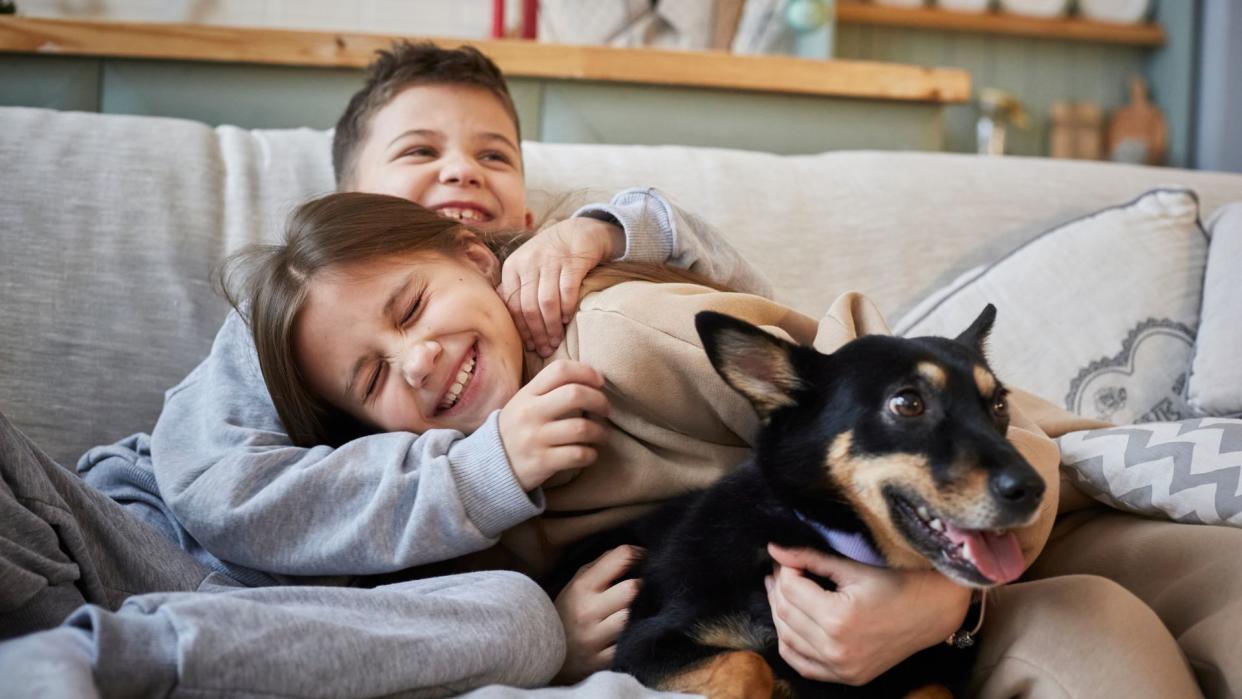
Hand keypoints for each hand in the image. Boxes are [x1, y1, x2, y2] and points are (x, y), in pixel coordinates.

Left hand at [498, 217, 624, 357]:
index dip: (521, 329)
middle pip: (529, 306)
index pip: (512, 305)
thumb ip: (516, 288)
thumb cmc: (551, 256)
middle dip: (537, 333)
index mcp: (513, 266)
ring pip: (546, 302)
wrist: (579, 231)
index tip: (530, 346)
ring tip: (556, 341)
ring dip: (551, 326)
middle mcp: (529, 262)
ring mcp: (551, 260)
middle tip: (545, 349)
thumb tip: (508, 323)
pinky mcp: (573, 260)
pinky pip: (567, 290)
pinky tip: (567, 320)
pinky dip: (566, 308)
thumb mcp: (527, 266)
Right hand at [498, 360, 609, 490]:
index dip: (586, 372)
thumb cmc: (517, 430)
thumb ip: (549, 390)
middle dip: (599, 401)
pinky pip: (578, 455)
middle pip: (575, 394)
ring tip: (601, 435)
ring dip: (600, 432)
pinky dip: (591, 454)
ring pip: (582, 428)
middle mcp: (530, 413)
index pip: (560, 370)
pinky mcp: (542, 462)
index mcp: (527, 394)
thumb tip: (590, 380)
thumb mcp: (524, 404)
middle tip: (606, 410)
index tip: (599, 382)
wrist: (489, 466)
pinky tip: (590, 453)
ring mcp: (535, 438)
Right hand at [553, 545, 642, 683]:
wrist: (546, 654)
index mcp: (582, 587)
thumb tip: (634, 552)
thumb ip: (602, 566)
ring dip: (641, 613)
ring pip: (632, 618)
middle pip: (632, 589)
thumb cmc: (569, 612)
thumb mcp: (577, 584)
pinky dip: (635, 637)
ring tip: (641, 610)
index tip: (645, 559)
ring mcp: (594, 638)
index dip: (639, 554)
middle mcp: (588, 611)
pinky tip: (634, 632)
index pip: (620, 557)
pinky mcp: (602, 661)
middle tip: (647, 587)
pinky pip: (629, 645)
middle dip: (644, 585)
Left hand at [764, 544, 970, 685]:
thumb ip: (810, 558)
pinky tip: (790, 623)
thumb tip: (774, 549)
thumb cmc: (896, 583)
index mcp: (839, 618)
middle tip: (782, 572)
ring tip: (783, 593)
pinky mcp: (846, 677)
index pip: (791, 590)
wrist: (931, 612)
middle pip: (785, 615)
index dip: (785, 570)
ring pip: (788, 641)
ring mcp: (841, 668)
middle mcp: (837, 648)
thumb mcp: (852, 567)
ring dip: (780, 615)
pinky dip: (790, 644)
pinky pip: (802, 664)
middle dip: (779, 589)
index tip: (787, 559)